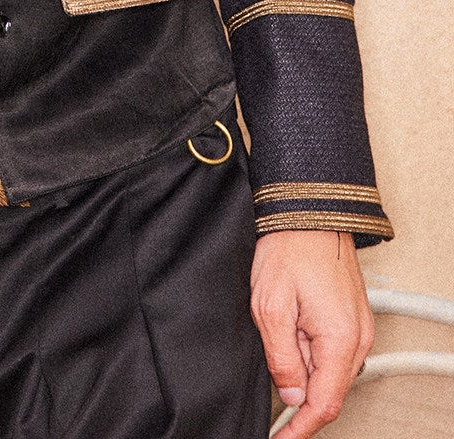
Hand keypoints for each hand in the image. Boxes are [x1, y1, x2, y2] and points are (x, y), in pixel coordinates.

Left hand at [250, 230, 373, 434]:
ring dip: (301, 363)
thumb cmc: (290, 249)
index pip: (324, 405)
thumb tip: (291, 397)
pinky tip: (292, 324)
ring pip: (328, 369)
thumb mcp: (270, 308)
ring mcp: (358, 327)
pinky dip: (310, 350)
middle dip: (296, 387)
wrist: (308, 211)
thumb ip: (282, 359)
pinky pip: (332, 350)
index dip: (300, 429)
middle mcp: (357, 338)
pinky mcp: (352, 317)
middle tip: (270, 358)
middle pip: (328, 390)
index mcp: (340, 341)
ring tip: (279, 324)